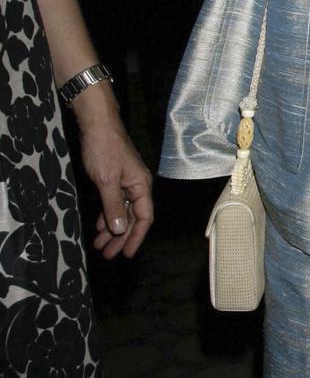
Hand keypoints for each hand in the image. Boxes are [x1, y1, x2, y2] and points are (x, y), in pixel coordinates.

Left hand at [74, 93, 154, 257]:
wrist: (97, 123)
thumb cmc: (104, 149)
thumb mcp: (106, 180)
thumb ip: (113, 205)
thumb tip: (120, 230)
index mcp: (141, 186)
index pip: (143, 218)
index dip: (136, 237)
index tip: (125, 254)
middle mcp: (137, 186)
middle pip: (132, 218)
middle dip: (120, 237)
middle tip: (107, 254)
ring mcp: (126, 182)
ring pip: (122, 211)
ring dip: (112, 228)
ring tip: (100, 244)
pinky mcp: (115, 178)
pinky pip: (115, 202)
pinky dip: (108, 214)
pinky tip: (100, 225)